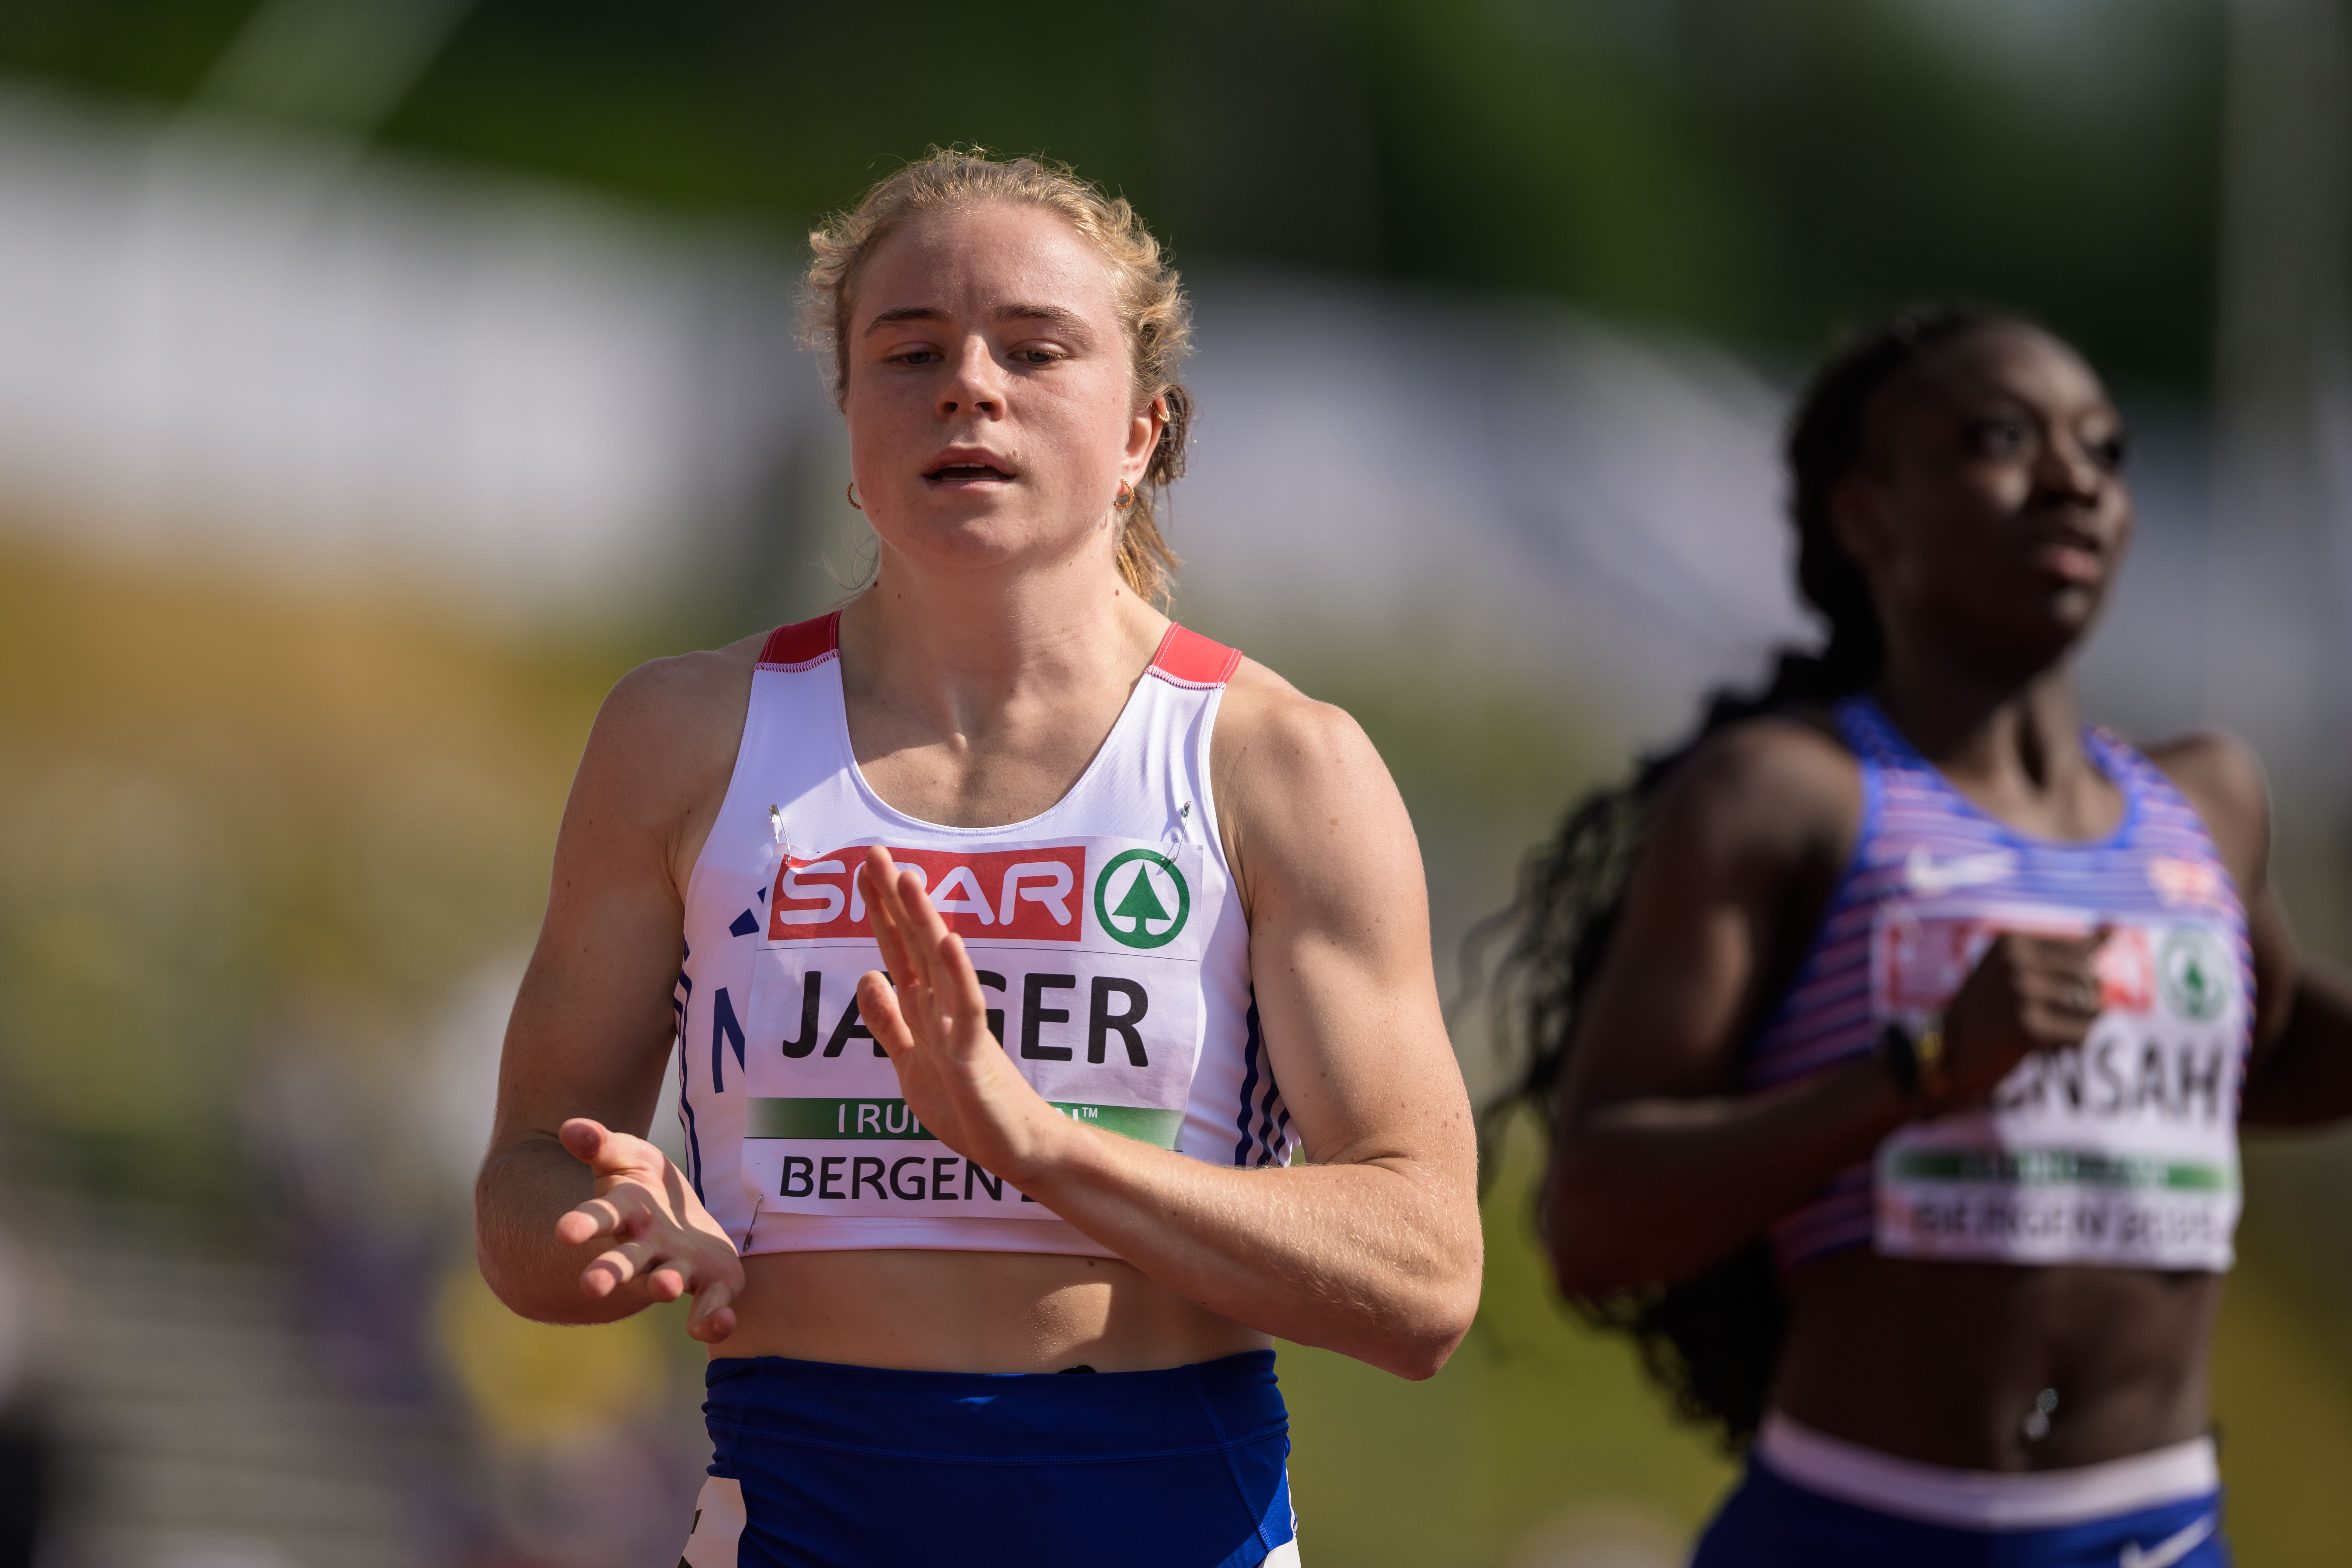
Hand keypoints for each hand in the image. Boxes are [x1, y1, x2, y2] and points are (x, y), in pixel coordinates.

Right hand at [554, 1118, 744, 1342]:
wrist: (683, 1216)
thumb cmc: (646, 1185)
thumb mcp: (628, 1154)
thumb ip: (601, 1144)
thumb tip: (570, 1128)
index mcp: (624, 1213)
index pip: (599, 1216)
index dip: (582, 1223)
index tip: (563, 1231)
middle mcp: (645, 1248)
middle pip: (624, 1262)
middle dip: (608, 1272)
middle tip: (590, 1285)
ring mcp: (676, 1267)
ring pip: (664, 1281)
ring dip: (663, 1286)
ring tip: (666, 1287)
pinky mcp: (710, 1282)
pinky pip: (710, 1304)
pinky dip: (712, 1318)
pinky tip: (722, 1322)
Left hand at [854, 846, 1072, 1189]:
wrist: (1016, 1148)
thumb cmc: (969, 1108)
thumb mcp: (911, 1065)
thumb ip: (889, 1023)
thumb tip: (867, 976)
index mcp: (925, 1010)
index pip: (897, 950)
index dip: (879, 912)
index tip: (863, 870)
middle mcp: (943, 1007)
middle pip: (914, 945)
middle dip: (893, 901)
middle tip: (873, 852)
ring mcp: (961, 1026)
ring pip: (940, 965)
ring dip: (924, 922)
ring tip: (907, 879)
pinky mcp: (976, 1052)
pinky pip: (968, 1008)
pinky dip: (959, 975)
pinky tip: (950, 943)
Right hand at [1939, 927, 2110, 1102]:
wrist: (1945, 1054)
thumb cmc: (1987, 1010)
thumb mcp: (2017, 968)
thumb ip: (2067, 949)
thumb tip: (2114, 925)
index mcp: (2012, 941)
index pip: (2082, 951)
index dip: (2073, 979)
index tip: (2042, 994)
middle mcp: (2016, 960)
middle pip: (2090, 978)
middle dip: (2081, 1002)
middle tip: (2046, 1016)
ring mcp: (2021, 991)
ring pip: (2092, 1007)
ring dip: (2077, 1024)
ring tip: (2044, 1030)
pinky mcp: (2028, 1025)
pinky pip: (2082, 1034)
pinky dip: (2071, 1044)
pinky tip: (2042, 1045)